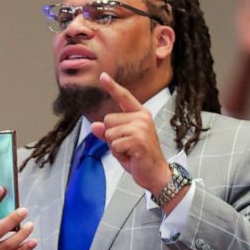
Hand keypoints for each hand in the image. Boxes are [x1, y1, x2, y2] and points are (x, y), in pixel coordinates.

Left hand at [91, 72, 169, 194]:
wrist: (155, 173)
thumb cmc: (138, 156)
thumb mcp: (120, 143)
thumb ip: (107, 133)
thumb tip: (94, 125)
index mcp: (139, 114)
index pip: (123, 97)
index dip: (112, 87)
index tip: (102, 76)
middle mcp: (141, 117)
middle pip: (108, 120)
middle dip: (111, 137)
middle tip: (126, 146)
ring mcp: (140, 128)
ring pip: (109, 133)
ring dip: (115, 146)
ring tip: (129, 151)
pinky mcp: (138, 139)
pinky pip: (114, 144)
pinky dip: (118, 153)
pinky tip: (131, 156)